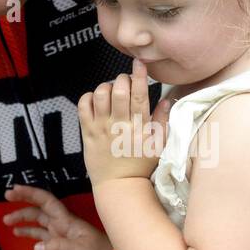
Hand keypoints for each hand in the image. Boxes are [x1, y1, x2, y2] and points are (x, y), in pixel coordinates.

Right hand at [3, 184, 112, 249]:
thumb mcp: (78, 249)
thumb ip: (57, 247)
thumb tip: (36, 247)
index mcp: (65, 220)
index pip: (45, 201)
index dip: (30, 193)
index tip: (14, 190)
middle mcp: (60, 223)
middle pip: (38, 209)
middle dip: (22, 204)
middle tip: (5, 199)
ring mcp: (60, 233)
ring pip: (38, 222)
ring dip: (23, 220)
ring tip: (6, 222)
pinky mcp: (60, 244)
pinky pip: (41, 235)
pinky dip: (30, 233)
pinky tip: (19, 235)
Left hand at [78, 58, 171, 186]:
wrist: (119, 186)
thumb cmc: (140, 165)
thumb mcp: (158, 145)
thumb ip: (162, 121)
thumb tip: (166, 100)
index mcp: (139, 128)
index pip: (139, 96)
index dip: (139, 76)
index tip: (139, 63)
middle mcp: (119, 125)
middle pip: (118, 91)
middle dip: (122, 79)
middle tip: (126, 81)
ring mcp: (101, 128)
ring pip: (99, 95)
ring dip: (106, 86)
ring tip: (112, 91)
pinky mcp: (87, 132)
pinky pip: (83, 106)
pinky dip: (89, 97)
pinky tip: (97, 100)